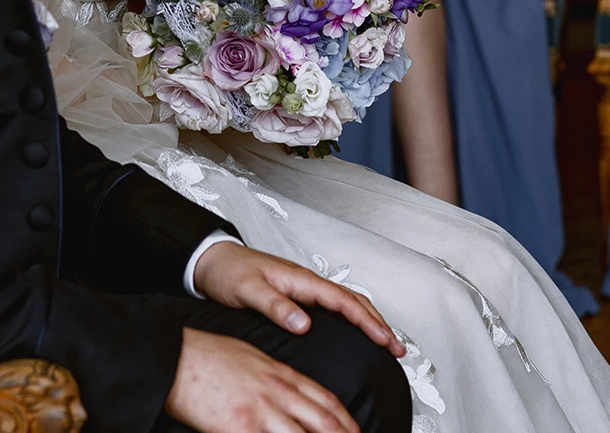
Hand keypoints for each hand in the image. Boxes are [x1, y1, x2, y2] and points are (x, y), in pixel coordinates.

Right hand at [165, 327, 358, 432]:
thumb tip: (294, 393)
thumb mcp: (254, 358)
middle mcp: (277, 394)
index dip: (346, 420)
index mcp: (281, 375)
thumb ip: (277, 377)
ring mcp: (261, 413)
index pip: (326, 400)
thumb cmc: (210, 356)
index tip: (355, 431)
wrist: (179, 359)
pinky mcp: (241, 428)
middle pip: (323, 421)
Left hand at [191, 241, 402, 356]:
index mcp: (301, 280)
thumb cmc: (228, 272)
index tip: (385, 340)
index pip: (344, 301)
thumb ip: (276, 306)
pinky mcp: (298, 296)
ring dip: (370, 321)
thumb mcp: (248, 291)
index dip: (367, 322)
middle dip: (379, 324)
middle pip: (355, 301)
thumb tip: (304, 324)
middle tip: (398, 348)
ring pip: (348, 303)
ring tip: (386, 342)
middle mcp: (307, 282)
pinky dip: (354, 318)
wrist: (211, 260)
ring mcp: (304, 289)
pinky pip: (335, 307)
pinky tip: (356, 331)